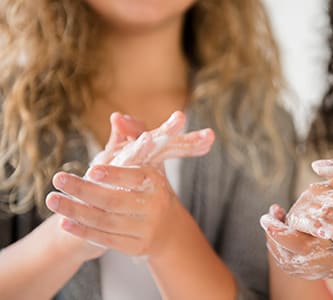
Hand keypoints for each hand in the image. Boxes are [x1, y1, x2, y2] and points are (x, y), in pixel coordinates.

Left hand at [47, 111, 214, 258]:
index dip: (114, 174)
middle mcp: (154, 206)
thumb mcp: (148, 163)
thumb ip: (132, 138)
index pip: (135, 177)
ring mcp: (146, 229)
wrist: (168, 229)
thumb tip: (117, 117)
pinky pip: (106, 239)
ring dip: (76, 211)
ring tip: (53, 199)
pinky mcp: (136, 247)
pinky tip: (64, 222)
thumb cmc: (151, 189)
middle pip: (115, 200)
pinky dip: (83, 231)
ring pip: (106, 221)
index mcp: (157, 183)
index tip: (92, 169)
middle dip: (84, 190)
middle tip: (58, 178)